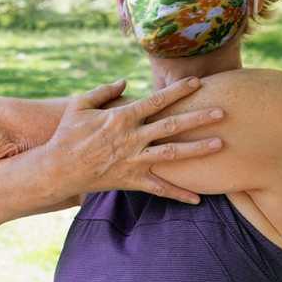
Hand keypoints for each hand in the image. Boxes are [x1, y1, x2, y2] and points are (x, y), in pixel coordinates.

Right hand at [45, 77, 224, 203]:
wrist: (58, 168)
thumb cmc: (67, 134)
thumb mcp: (79, 105)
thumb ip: (103, 91)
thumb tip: (124, 82)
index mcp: (122, 116)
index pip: (157, 100)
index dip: (178, 91)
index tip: (198, 83)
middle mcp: (132, 137)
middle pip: (172, 125)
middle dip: (199, 117)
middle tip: (223, 112)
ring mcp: (134, 160)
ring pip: (173, 153)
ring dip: (198, 149)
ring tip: (220, 144)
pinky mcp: (131, 180)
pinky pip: (159, 188)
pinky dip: (178, 194)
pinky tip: (198, 199)